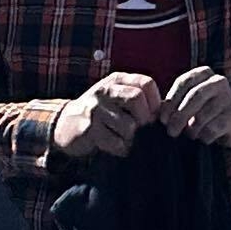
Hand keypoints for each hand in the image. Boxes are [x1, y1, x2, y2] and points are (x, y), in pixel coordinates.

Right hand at [51, 73, 165, 163]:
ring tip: (127, 139)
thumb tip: (166, 112)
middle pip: (136, 99)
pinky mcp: (89, 130)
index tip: (153, 117)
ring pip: (128, 125)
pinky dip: (121, 149)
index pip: (146, 83)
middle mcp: (105, 91)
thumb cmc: (100, 112)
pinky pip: (115, 142)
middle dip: (144, 119)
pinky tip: (117, 147)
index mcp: (117, 80)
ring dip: (132, 138)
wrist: (65, 124)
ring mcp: (95, 110)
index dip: (155, 102)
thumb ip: (138, 98)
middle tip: (142, 130)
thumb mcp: (117, 97)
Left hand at [165, 66, 230, 147]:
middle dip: (179, 116)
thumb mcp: (189, 100)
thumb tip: (158, 115)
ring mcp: (228, 97)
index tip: (163, 119)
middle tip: (171, 132)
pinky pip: (211, 129)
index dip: (171, 102)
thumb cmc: (204, 109)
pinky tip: (203, 137)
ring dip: (191, 130)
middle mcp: (218, 81)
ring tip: (190, 134)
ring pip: (202, 116)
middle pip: (193, 97)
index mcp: (204, 73)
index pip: (183, 82)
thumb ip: (174, 103)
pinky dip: (203, 137)